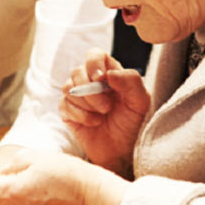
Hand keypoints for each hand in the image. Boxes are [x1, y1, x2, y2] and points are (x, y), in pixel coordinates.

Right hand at [60, 49, 150, 176]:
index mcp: (108, 72)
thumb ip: (131, 81)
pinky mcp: (67, 110)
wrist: (119, 150)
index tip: (101, 79)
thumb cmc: (131, 124)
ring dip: (86, 105)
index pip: (94, 54)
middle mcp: (90, 81)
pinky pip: (64, 105)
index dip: (93, 63)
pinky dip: (80, 116)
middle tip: (107, 108)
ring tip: (101, 116)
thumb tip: (109, 73)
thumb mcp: (140, 102)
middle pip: (77, 71)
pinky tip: (93, 123)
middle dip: (91, 92)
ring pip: (68, 87)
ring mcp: (77, 95)